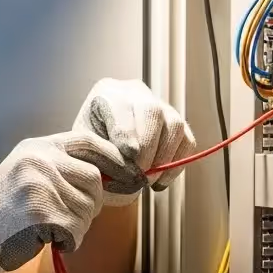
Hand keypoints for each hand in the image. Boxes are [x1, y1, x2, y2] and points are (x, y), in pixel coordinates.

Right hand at [0, 131, 136, 272]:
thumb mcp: (26, 174)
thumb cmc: (1, 213)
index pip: (89, 142)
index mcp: (36, 147)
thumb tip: (111, 175)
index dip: (114, 159)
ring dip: (77, 226)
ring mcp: (39, 185)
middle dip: (90, 204)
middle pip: (94, 179)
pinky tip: (44, 239)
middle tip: (68, 218)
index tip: (129, 175)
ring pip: (88, 208)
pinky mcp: (41, 213)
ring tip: (48, 228)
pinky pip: (76, 230)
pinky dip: (67, 241)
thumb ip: (61, 167)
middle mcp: (38, 160)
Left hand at [73, 78, 196, 205]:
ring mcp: (160, 106)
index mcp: (108, 93)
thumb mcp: (85, 148)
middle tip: (139, 175)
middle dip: (148, 148)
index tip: (128, 160)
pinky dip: (176, 164)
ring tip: (148, 179)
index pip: (123, 107)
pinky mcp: (175, 124)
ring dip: (164, 158)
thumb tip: (126, 170)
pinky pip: (187, 141)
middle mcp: (136, 94)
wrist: (98, 149)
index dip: (128, 135)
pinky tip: (160, 179)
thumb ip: (100, 155)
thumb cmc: (89, 147)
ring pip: (174, 126)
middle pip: (153, 112)